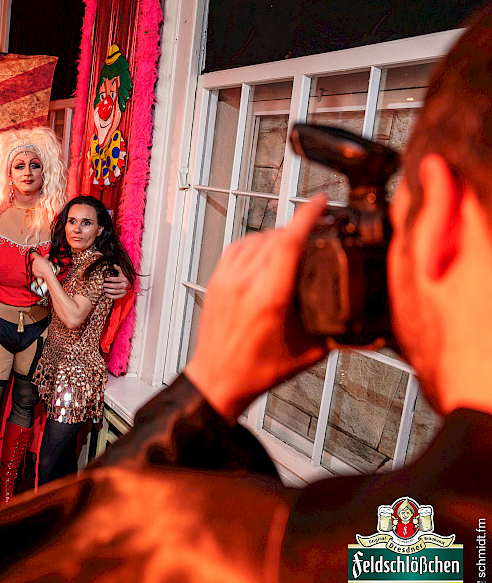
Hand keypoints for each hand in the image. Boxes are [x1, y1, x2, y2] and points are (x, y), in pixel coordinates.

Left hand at [29, 253, 54, 280]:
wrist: (47, 273)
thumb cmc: (47, 267)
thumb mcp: (47, 260)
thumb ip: (46, 257)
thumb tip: (47, 255)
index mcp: (37, 258)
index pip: (34, 253)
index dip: (35, 254)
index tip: (35, 255)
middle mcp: (34, 261)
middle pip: (35, 260)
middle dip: (38, 261)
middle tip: (41, 263)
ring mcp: (33, 266)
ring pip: (34, 265)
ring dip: (37, 266)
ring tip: (42, 267)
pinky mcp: (33, 271)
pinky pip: (34, 269)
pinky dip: (36, 270)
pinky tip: (40, 270)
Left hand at [103, 265, 130, 299]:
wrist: (128, 283)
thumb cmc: (123, 277)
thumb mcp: (122, 272)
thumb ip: (118, 268)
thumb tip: (114, 264)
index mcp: (125, 279)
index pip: (117, 279)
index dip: (111, 279)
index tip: (105, 279)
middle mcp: (125, 285)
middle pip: (116, 286)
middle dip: (109, 285)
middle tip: (103, 285)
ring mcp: (124, 291)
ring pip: (116, 291)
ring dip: (110, 291)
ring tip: (104, 290)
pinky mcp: (123, 295)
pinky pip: (117, 297)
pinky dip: (111, 296)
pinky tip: (106, 295)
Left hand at [183, 195, 329, 419]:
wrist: (217, 379)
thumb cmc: (255, 371)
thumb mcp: (308, 352)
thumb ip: (336, 332)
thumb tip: (367, 323)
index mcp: (269, 297)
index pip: (288, 242)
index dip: (307, 216)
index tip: (319, 202)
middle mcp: (244, 283)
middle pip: (275, 236)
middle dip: (298, 229)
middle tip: (316, 231)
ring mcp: (226, 279)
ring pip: (255, 238)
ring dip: (276, 235)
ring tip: (293, 244)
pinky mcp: (215, 280)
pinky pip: (237, 247)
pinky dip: (255, 243)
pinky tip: (266, 251)